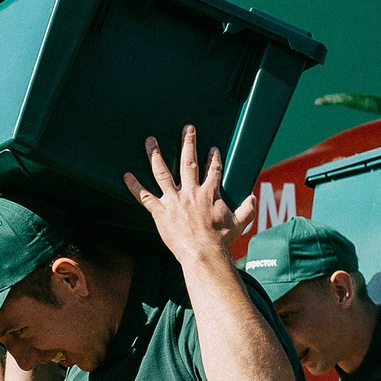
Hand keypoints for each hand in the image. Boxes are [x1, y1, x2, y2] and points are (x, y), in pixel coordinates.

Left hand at [125, 127, 248, 264]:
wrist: (204, 252)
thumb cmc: (221, 240)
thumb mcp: (239, 224)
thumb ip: (247, 210)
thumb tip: (254, 199)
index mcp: (210, 193)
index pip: (213, 170)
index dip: (214, 159)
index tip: (212, 148)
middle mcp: (191, 191)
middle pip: (188, 162)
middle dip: (188, 143)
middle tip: (187, 129)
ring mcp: (174, 200)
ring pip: (162, 172)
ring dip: (156, 155)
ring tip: (150, 141)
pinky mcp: (160, 212)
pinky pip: (145, 197)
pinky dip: (135, 187)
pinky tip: (126, 176)